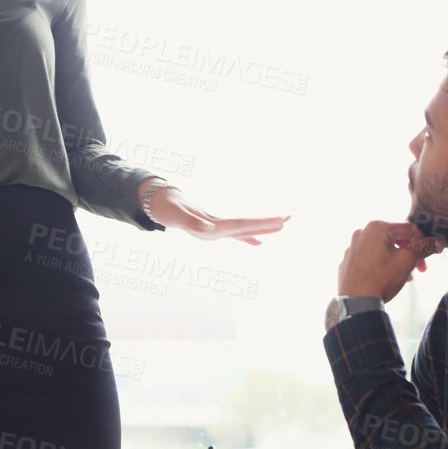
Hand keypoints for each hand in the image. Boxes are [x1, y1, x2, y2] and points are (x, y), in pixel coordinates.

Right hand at [144, 182, 286, 244]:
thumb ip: (192, 222)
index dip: (260, 223)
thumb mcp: (177, 213)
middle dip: (268, 225)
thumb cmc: (167, 207)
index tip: (279, 220)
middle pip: (247, 229)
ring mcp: (216, 232)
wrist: (158, 207)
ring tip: (282, 225)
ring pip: (244, 230)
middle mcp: (216, 233)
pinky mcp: (214, 228)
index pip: (241, 225)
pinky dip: (249, 235)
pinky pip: (236, 232)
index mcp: (211, 229)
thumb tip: (210, 230)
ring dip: (262, 228)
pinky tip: (259, 241)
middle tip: (288, 218)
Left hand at [337, 221, 443, 300]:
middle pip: (395, 239)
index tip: (432, 251)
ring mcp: (353, 247)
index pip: (408, 229)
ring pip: (383, 249)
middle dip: (410, 253)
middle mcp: (362, 233)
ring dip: (398, 260)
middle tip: (420, 267)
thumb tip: (438, 242)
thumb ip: (424, 248)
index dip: (423, 240)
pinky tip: (389, 278)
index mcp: (377, 227)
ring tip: (406, 276)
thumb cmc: (381, 279)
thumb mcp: (408, 260)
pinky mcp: (349, 262)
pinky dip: (382, 265)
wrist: (356, 302)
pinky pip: (370, 259)